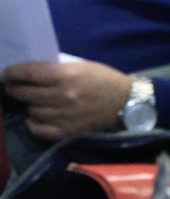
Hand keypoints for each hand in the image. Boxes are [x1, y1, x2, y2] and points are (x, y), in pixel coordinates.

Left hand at [5, 58, 133, 139]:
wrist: (127, 102)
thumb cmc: (104, 80)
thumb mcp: (82, 67)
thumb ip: (56, 71)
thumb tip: (30, 75)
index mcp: (67, 75)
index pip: (28, 73)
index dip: (12, 73)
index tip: (7, 74)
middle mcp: (62, 96)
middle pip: (24, 93)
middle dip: (15, 89)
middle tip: (14, 88)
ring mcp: (63, 116)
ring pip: (31, 111)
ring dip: (29, 106)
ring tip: (33, 102)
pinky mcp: (66, 131)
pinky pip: (38, 128)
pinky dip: (34, 123)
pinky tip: (39, 117)